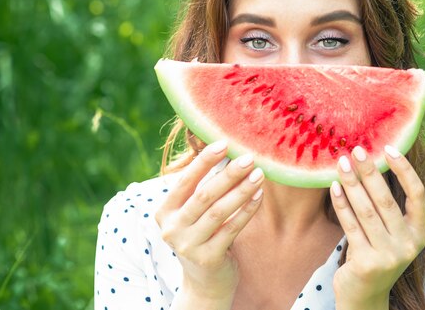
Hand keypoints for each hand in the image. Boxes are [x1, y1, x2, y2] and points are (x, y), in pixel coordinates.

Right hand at [155, 141, 263, 308]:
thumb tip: (228, 152)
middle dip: (228, 174)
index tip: (224, 143)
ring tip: (259, 174)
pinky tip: (259, 195)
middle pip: (204, 195)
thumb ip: (202, 189)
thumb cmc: (203, 235)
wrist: (204, 282)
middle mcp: (171, 229)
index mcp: (164, 212)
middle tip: (249, 158)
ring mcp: (188, 246)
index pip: (184, 182)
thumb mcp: (194, 214)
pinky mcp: (208, 258)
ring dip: (241, 190)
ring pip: (219, 211)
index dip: (204, 162)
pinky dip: (247, 210)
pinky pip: (232, 228)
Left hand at [330, 145, 424, 309]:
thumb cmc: (377, 253)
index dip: (404, 169)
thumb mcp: (391, 232)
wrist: (365, 296)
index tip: (388, 147)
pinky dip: (341, 204)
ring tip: (341, 163)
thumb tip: (371, 162)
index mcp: (420, 232)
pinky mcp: (367, 262)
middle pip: (386, 200)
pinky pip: (351, 225)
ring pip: (366, 211)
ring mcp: (389, 255)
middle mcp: (408, 244)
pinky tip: (333, 187)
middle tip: (356, 150)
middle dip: (369, 172)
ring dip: (351, 183)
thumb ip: (388, 205)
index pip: (417, 194)